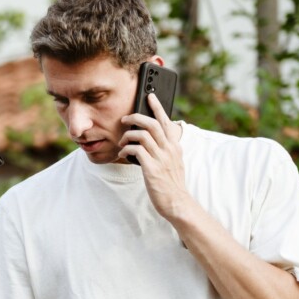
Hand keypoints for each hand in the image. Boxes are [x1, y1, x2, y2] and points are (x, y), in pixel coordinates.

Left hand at [119, 93, 194, 221]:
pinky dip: (126, 149)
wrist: (177, 202)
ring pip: (143, 135)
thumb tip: (152, 141)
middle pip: (153, 124)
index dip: (158, 107)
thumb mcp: (173, 163)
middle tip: (125, 119)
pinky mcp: (152, 168)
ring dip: (128, 135)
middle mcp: (169, 149)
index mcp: (175, 146)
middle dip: (136, 117)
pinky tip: (123, 154)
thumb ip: (165, 150)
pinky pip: (136, 150)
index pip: (167, 121)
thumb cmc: (171, 184)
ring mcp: (161, 158)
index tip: (150, 96)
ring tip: (121, 141)